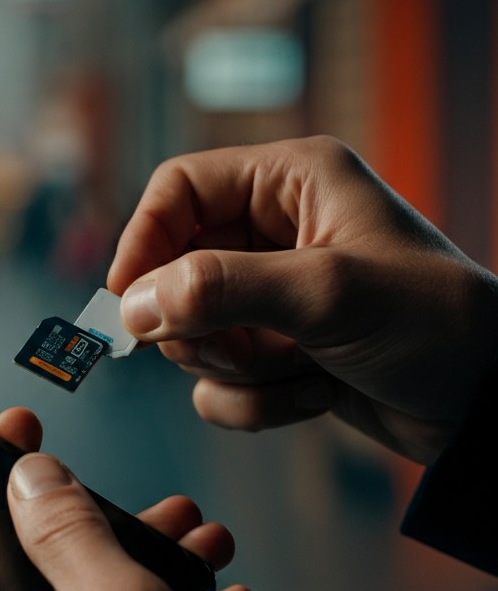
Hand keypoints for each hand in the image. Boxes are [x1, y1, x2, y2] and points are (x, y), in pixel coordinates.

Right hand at [108, 136, 497, 463]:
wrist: (486, 407)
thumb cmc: (436, 324)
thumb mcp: (326, 293)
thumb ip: (222, 290)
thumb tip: (134, 305)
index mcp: (289, 183)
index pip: (177, 190)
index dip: (144, 242)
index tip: (128, 302)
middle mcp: (272, 233)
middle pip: (172, 271)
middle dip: (201, 326)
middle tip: (238, 348)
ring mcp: (269, 297)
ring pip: (190, 335)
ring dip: (237, 367)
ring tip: (301, 367)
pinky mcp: (273, 349)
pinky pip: (217, 381)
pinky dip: (254, 401)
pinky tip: (314, 394)